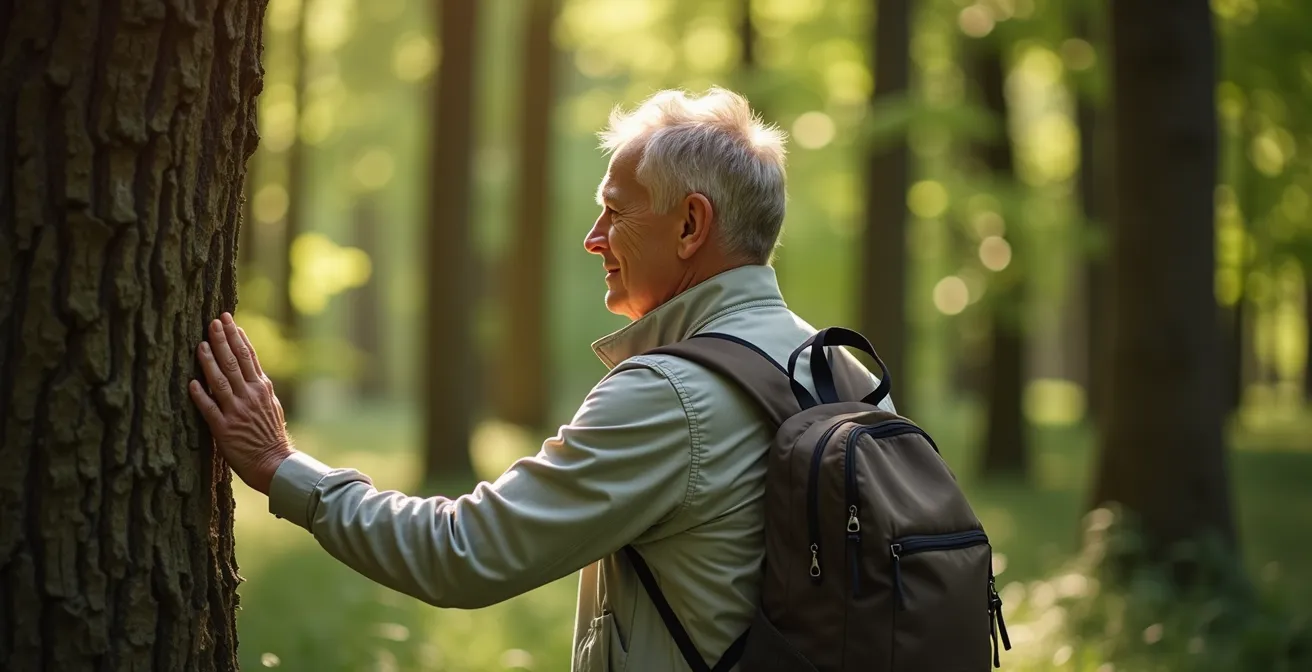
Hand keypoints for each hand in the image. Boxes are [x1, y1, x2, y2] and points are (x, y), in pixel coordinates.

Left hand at [189, 312, 293, 494]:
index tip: (229, 320)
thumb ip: (259, 388)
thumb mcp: (271, 406)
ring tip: (200, 343)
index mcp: (262, 388)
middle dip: (223, 339)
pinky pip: (209, 409)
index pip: (248, 356)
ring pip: (220, 380)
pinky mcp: (224, 429)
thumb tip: (251, 370)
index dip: (238, 336)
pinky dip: (200, 395)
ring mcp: (237, 411)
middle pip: (234, 362)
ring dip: (210, 361)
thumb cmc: (271, 436)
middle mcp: (250, 396)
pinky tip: (191, 382)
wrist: (274, 464)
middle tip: (213, 321)